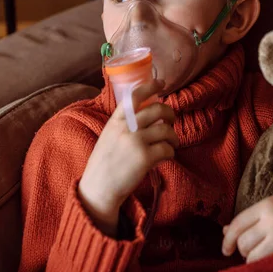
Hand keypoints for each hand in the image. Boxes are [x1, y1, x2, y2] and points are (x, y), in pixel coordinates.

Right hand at [78, 79, 178, 236]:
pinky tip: (166, 156)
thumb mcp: (109, 136)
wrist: (98, 188)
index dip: (151, 86)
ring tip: (172, 143)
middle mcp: (126, 128)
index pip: (134, 96)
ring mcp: (136, 142)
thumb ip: (124, 124)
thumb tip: (146, 114)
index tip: (161, 83)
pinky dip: (171, 152)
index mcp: (116, 120)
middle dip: (170, 114)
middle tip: (172, 121)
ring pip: (166, 129)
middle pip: (157, 109)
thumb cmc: (104, 163)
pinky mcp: (145, 158)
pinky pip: (167, 149)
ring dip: (174, 136)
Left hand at [222, 194, 272, 262]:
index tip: (226, 249)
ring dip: (254, 260)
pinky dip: (267, 265)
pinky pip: (269, 264)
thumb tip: (225, 232)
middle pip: (243, 243)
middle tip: (253, 250)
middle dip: (243, 250)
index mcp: (266, 206)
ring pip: (253, 258)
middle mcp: (272, 220)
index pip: (237, 224)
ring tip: (265, 255)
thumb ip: (251, 219)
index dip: (227, 240)